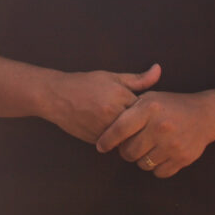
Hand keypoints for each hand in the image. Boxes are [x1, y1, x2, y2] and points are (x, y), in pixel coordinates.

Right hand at [43, 65, 160, 144]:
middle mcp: (113, 114)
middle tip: (140, 122)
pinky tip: (112, 131)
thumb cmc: (84, 84)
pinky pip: (114, 144)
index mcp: (120, 97)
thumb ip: (138, 79)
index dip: (147, 111)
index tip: (147, 110)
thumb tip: (158, 70)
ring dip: (128, 135)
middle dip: (139, 125)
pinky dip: (115, 140)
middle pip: (138, 126)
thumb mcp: (112, 77)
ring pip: (127, 138)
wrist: (56, 96)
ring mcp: (104, 129)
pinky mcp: (96, 140)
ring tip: (123, 125)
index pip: (146, 110)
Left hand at [96, 92, 214, 178]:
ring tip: (148, 148)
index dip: (106, 141)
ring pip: (142, 164)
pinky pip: (158, 172)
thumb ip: (129, 109)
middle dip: (125, 151)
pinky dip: (156, 167)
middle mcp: (160, 127)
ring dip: (141, 159)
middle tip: (130, 146)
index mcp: (149, 109)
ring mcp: (172, 144)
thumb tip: (103, 125)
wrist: (205, 115)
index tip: (101, 146)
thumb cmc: (171, 106)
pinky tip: (160, 154)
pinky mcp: (182, 158)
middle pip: (128, 152)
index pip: (119, 130)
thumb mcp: (150, 98)